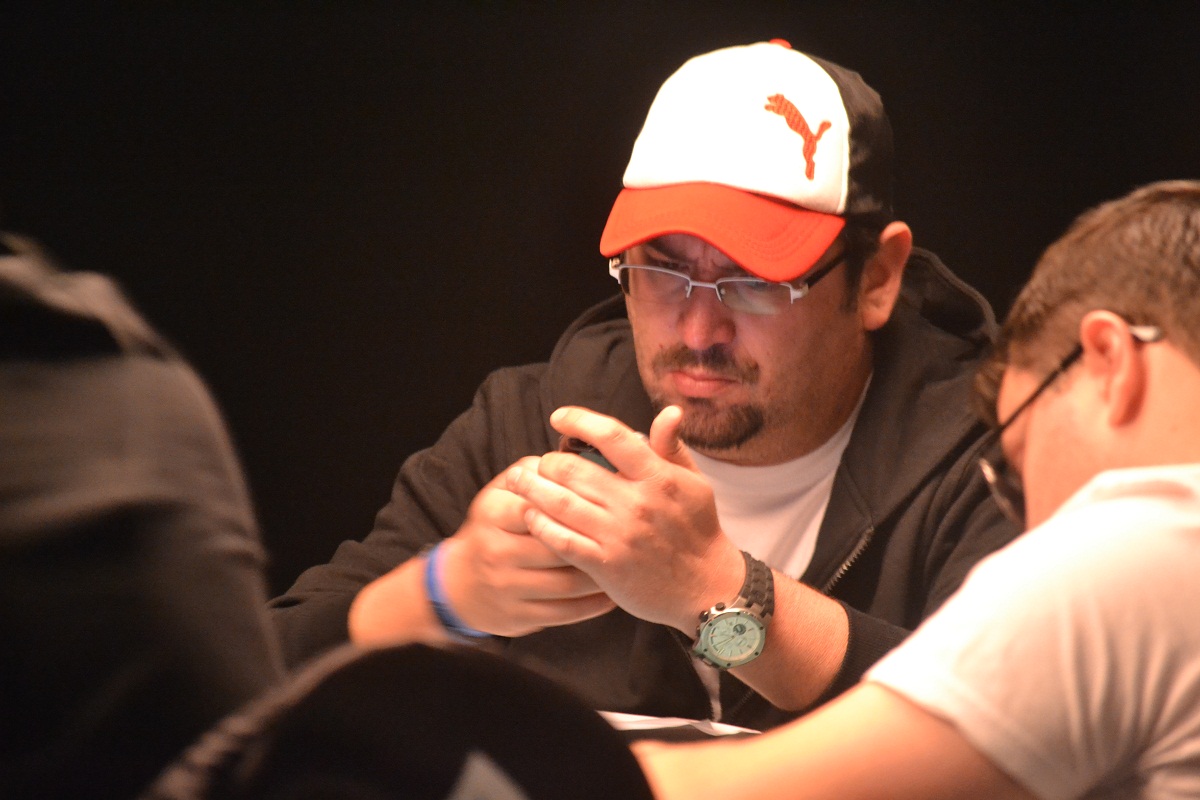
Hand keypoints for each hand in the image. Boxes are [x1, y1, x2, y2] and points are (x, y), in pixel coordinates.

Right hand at [439, 456, 615, 636]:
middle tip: (629, 538)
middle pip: (560, 547)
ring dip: (602, 576)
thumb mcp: (504, 492)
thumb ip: (538, 473)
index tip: (608, 503)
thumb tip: (581, 461)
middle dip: (598, 543)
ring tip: (626, 564)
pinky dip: (595, 604)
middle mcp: (497, 551)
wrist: (460, 584)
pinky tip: (611, 592)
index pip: (541, 505)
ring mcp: (506, 588)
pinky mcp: (518, 617)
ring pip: (568, 584)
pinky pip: (566, 613)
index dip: (578, 505)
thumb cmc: (495, 527)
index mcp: (494, 513)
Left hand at [505, 406, 743, 631]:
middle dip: (547, 462)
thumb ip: (672, 448)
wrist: (707, 588)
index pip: (612, 436)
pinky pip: (562, 540)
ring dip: (532, 489)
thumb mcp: (694, 484)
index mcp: (658, 477)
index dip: (579, 420)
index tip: (559, 417)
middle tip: (536, 462)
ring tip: (516, 481)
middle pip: (574, 470)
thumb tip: (669, 412)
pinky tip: (530, 515)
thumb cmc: (698, 531)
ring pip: (561, 503)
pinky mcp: (605, 565)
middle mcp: (636, 503)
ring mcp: (619, 535)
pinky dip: (541, 525)